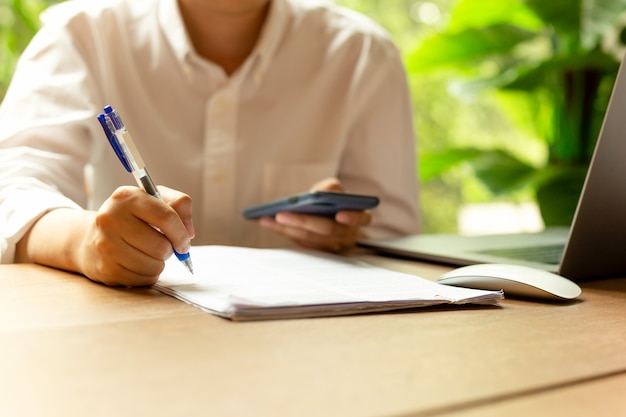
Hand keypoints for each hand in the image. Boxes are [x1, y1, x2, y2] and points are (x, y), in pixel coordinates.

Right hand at [75, 186, 193, 285]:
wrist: (90, 239)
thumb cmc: (130, 218)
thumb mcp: (154, 200)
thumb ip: (179, 205)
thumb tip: (188, 233)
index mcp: (126, 197)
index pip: (166, 217)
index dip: (181, 233)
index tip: (184, 241)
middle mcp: (111, 219)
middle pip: (161, 246)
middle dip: (169, 249)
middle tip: (162, 246)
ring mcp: (106, 245)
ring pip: (154, 265)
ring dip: (159, 263)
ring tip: (148, 254)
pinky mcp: (105, 269)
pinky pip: (144, 279)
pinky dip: (148, 274)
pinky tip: (138, 264)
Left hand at [259, 178, 371, 252]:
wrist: (332, 217)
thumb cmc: (334, 201)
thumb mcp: (335, 190)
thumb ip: (331, 188)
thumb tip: (317, 194)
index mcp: (359, 216)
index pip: (362, 218)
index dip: (352, 218)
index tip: (340, 214)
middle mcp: (348, 234)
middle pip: (327, 230)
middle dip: (303, 222)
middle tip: (280, 215)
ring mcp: (333, 246)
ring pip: (310, 239)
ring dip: (287, 229)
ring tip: (267, 218)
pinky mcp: (318, 251)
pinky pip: (301, 243)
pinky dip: (284, 233)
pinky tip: (268, 222)